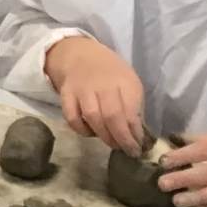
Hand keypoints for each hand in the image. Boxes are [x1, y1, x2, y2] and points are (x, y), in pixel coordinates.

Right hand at [44, 36, 146, 154]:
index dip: (135, 132)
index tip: (140, 146)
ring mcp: (82, 89)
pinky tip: (91, 133)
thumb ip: (134, 105)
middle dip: (122, 139)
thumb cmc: (111, 73)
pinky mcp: (66, 94)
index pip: (131, 111)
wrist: (81, 55)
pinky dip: (82, 130)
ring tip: (113, 144)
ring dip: (104, 136)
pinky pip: (72, 117)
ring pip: (92, 117)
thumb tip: (137, 134)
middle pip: (112, 116)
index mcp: (123, 81)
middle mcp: (102, 84)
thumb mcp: (129, 82)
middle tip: (128, 151)